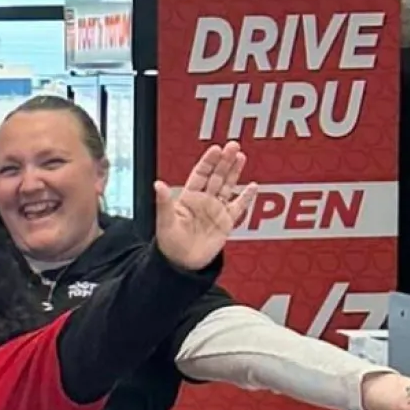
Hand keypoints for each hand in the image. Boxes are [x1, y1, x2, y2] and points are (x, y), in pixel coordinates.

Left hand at [153, 142, 255, 271]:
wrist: (181, 264)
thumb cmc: (169, 243)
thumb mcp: (164, 221)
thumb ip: (164, 202)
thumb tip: (157, 184)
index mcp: (188, 198)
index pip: (200, 174)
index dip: (208, 161)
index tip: (216, 149)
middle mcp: (203, 201)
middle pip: (216, 176)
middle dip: (225, 161)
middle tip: (233, 146)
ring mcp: (216, 211)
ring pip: (228, 186)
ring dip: (234, 172)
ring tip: (241, 156)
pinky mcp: (226, 223)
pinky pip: (238, 207)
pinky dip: (246, 197)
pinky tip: (252, 185)